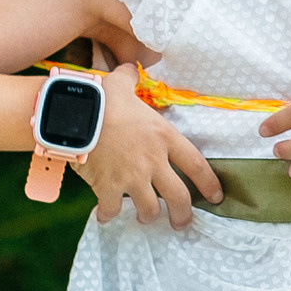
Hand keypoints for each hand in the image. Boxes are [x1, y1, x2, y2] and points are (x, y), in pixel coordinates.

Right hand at [74, 60, 221, 228]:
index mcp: (163, 137)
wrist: (75, 117)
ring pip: (149, 210)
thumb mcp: (121, 84)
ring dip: (147, 216)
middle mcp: (153, 162)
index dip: (209, 184)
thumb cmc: (102, 99)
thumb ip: (131, 78)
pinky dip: (108, 214)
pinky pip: (112, 209)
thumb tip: (132, 68)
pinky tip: (105, 216)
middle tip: (182, 223)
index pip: (196, 165)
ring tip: (144, 218)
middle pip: (178, 197)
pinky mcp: (108, 188)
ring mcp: (131, 178)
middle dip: (183, 214)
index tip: (216, 197)